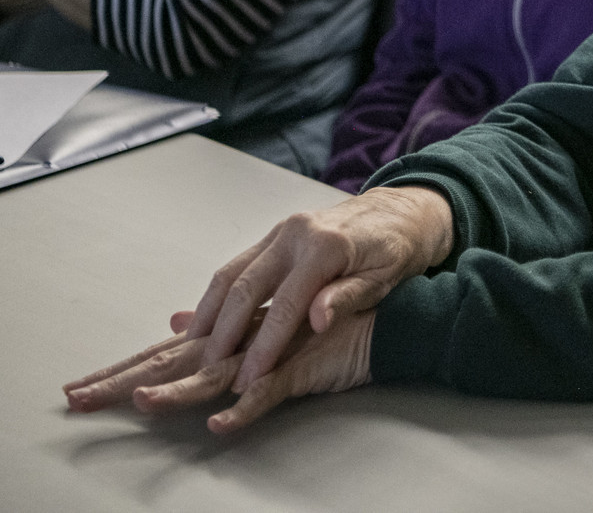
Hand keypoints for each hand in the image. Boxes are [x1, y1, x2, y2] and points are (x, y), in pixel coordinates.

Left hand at [65, 305, 372, 433]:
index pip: (162, 352)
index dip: (120, 368)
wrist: (380, 316)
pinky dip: (245, 409)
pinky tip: (221, 424)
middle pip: (171, 362)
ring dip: (177, 390)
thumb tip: (178, 319)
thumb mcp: (266, 326)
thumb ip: (220, 328)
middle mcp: (239, 341)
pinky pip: (270, 392)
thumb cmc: (325, 323)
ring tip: (141, 402)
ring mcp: (268, 354)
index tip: (79, 386)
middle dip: (121, 379)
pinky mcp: (300, 368)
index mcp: (227, 334)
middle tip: (77, 397)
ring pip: (214, 375)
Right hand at [181, 186, 453, 393]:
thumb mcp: (385, 277)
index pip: (285, 306)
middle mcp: (296, 235)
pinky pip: (237, 266)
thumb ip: (348, 297)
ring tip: (192, 350)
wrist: (399, 211)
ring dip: (209, 313)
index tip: (247, 380)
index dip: (263, 347)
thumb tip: (317, 320)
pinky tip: (208, 321)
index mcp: (326, 248)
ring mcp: (282, 232)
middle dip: (222, 334)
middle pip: (245, 288)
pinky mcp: (276, 235)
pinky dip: (218, 296)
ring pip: (231, 275)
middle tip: (205, 372)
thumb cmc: (397, 249)